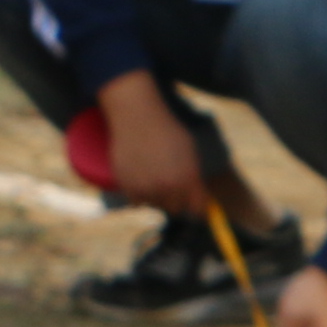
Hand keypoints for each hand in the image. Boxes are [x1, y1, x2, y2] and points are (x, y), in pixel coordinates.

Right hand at [92, 76, 207, 216]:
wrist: (137, 117)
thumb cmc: (167, 131)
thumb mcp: (190, 152)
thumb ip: (195, 177)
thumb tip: (199, 199)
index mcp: (188, 179)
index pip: (198, 209)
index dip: (197, 206)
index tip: (194, 202)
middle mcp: (168, 188)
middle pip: (176, 209)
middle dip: (176, 200)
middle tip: (170, 184)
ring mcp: (147, 189)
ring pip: (156, 205)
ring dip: (156, 196)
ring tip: (153, 175)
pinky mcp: (128, 187)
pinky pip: (137, 202)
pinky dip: (139, 194)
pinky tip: (140, 178)